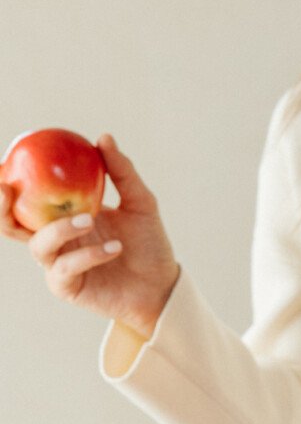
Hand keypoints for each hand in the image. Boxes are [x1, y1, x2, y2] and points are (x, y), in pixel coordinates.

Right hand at [0, 134, 178, 339]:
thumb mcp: (140, 202)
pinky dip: (88, 255)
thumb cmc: (149, 244)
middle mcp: (55, 239)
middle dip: (1, 209)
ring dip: (60, 228)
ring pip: (38, 245)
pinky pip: (65, 267)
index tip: (3, 163)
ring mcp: (58, 264)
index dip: (6, 184)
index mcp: (63, 215)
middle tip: (7, 189)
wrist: (162, 285)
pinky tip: (115, 247)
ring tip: (90, 219)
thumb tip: (103, 137)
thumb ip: (121, 172)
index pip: (26, 197)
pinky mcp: (68, 287)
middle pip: (11, 224)